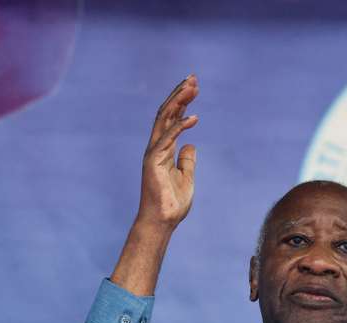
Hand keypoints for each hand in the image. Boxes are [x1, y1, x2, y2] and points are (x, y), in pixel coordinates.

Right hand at [136, 74, 199, 230]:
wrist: (163, 221)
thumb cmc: (173, 203)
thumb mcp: (186, 176)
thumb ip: (187, 159)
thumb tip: (191, 144)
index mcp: (163, 149)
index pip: (171, 119)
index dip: (182, 101)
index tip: (193, 87)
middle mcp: (156, 147)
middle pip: (166, 113)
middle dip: (179, 94)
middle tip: (193, 78)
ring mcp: (153, 152)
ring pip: (164, 120)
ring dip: (178, 102)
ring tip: (192, 87)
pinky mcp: (153, 161)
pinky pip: (167, 139)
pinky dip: (180, 126)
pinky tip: (194, 117)